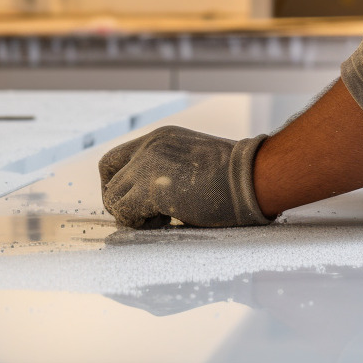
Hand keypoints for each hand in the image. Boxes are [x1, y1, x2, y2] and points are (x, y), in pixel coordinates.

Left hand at [99, 126, 272, 228]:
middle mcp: (150, 147)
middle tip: (145, 216)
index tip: (135, 201)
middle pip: (108, 179)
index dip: (116, 184)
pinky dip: (139, 224)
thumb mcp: (194, 162)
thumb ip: (168, 170)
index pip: (115, 159)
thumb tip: (150, 198)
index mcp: (160, 139)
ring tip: (164, 219)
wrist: (253, 178)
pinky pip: (124, 213)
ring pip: (114, 199)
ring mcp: (149, 165)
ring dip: (133, 215)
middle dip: (120, 202)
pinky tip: (166, 222)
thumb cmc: (235, 177)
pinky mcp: (153, 187)